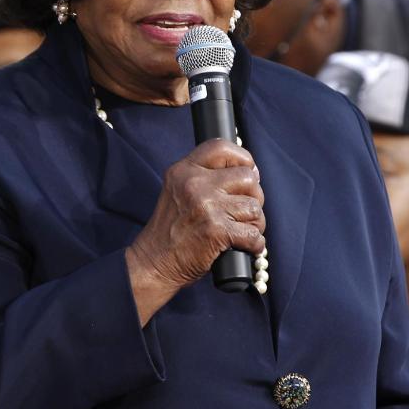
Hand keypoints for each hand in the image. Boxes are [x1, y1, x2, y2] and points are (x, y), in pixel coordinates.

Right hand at [126, 139, 265, 324]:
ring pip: (254, 207)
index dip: (243, 158)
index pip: (221, 147)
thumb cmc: (171, 230)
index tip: (249, 173)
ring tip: (241, 231)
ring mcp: (206, 206)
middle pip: (247, 177)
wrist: (154, 262)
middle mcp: (194, 183)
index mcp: (184, 170)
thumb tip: (250, 173)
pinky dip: (255, 244)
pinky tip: (245, 247)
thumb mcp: (178, 191)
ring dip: (255, 223)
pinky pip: (254, 234)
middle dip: (254, 196)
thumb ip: (204, 178)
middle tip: (243, 212)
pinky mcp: (217, 230)